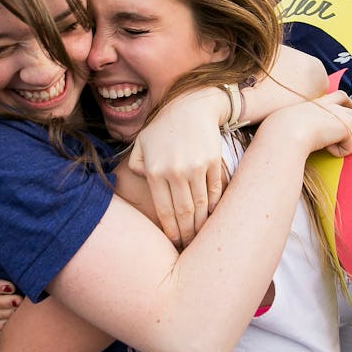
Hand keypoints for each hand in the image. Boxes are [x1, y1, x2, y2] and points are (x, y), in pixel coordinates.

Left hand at [128, 87, 225, 247]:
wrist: (191, 106)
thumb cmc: (162, 128)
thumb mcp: (140, 144)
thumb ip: (136, 166)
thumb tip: (141, 184)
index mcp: (155, 171)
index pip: (164, 210)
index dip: (170, 229)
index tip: (174, 241)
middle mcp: (175, 171)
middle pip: (183, 212)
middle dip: (186, 232)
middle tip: (188, 244)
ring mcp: (196, 167)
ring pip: (200, 205)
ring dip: (201, 224)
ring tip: (199, 235)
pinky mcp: (213, 162)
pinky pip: (215, 192)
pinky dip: (214, 207)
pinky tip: (211, 217)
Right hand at [265, 90, 351, 157]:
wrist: (285, 133)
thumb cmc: (279, 130)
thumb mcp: (285, 122)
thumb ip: (295, 123)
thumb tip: (294, 133)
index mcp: (316, 103)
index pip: (338, 97)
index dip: (345, 104)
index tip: (346, 111)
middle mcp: (330, 106)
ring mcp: (339, 115)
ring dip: (351, 136)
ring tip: (338, 146)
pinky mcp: (345, 128)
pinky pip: (351, 144)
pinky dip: (342, 150)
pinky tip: (329, 151)